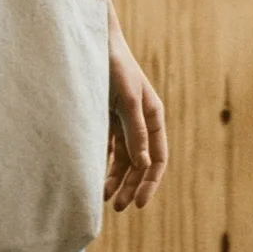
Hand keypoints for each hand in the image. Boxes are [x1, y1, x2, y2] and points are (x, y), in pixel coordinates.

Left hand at [105, 9, 166, 211]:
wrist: (93, 43)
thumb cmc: (114, 66)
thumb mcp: (127, 98)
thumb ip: (135, 130)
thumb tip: (144, 164)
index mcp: (153, 116)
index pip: (158, 158)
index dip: (150, 182)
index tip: (139, 203)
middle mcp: (141, 122)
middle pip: (141, 163)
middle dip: (132, 186)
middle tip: (118, 208)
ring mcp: (123, 122)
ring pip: (124, 160)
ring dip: (117, 180)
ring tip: (104, 199)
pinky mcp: (106, 120)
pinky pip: (108, 150)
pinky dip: (104, 166)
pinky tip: (95, 180)